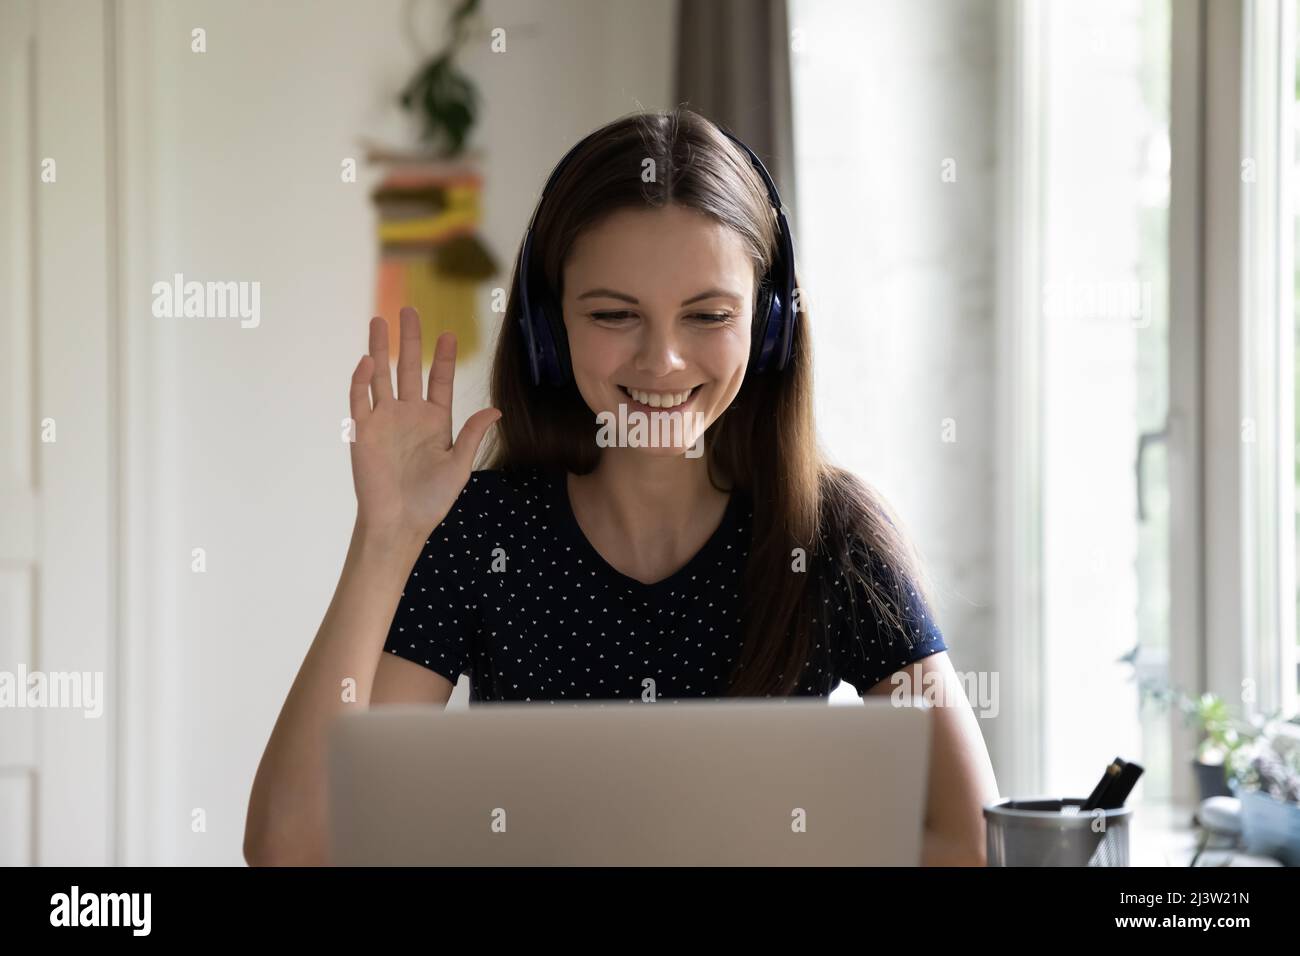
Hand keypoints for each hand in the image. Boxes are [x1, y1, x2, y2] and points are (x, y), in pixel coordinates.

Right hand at [347, 307, 500, 546]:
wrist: (399, 523)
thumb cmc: (431, 500)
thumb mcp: (459, 466)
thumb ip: (472, 435)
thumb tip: (495, 409)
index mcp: (435, 422)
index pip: (439, 381)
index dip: (442, 357)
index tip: (448, 333)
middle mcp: (409, 415)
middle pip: (409, 369)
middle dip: (410, 340)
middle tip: (409, 310)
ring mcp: (385, 421)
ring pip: (381, 376)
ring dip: (380, 349)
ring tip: (380, 321)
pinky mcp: (364, 432)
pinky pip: (361, 400)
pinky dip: (362, 380)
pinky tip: (367, 361)